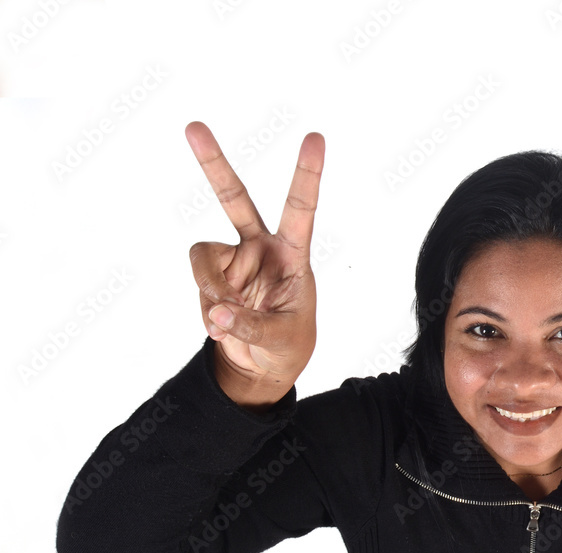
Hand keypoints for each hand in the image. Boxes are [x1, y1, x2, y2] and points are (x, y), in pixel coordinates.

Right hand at [185, 121, 324, 393]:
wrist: (265, 364)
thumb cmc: (288, 343)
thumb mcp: (281, 339)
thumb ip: (250, 327)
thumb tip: (216, 314)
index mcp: (293, 253)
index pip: (301, 208)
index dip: (307, 174)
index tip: (315, 137)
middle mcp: (261, 247)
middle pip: (234, 198)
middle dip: (214, 163)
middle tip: (193, 126)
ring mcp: (234, 260)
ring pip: (203, 257)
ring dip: (209, 289)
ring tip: (224, 319)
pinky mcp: (213, 277)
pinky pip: (199, 284)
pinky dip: (207, 309)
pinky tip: (221, 325)